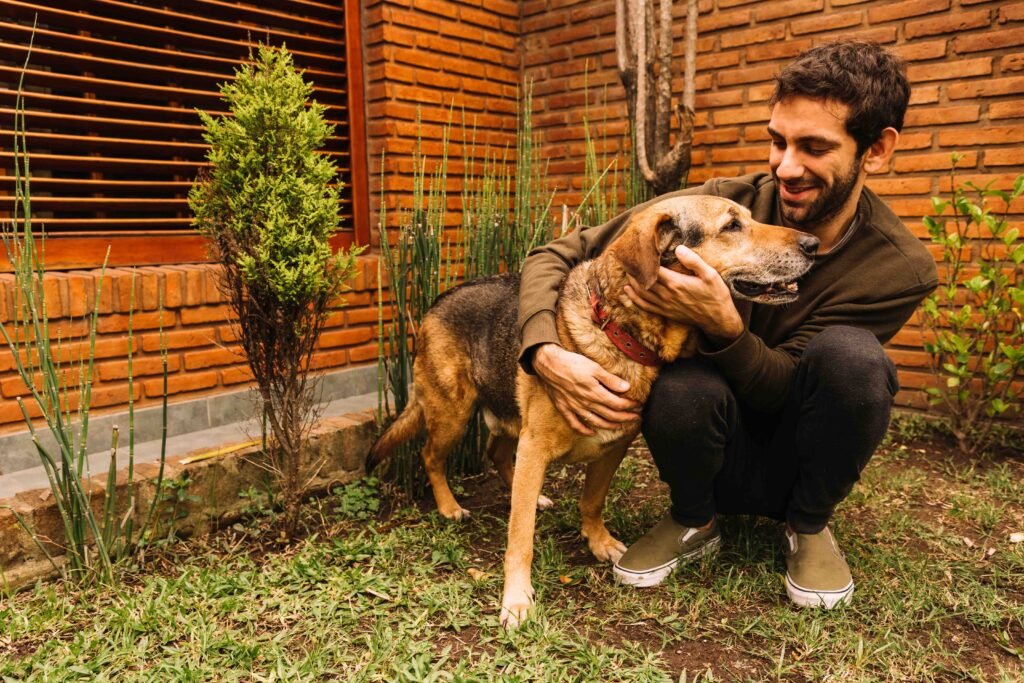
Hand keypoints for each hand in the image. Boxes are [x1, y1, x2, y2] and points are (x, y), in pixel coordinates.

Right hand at [532, 344, 641, 434]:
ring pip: (595, 422)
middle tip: (635, 418)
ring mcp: (575, 407)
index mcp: (595, 393)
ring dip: (609, 425)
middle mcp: (586, 403)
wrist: (548, 364)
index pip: (617, 404)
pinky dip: (584, 430)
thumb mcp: (594, 367)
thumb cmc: (572, 363)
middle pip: (609, 415)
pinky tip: (591, 432)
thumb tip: (626, 388)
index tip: (638, 406)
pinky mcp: (564, 408)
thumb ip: (610, 380)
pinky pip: (575, 424)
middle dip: (624, 418)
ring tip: (619, 425)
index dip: (629, 406)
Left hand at [624, 245, 742, 342]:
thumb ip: (694, 261)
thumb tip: (678, 248)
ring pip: (641, 292)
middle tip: (627, 259)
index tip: (638, 251)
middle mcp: (667, 295)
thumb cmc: (716, 295)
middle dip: (634, 270)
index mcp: (676, 283)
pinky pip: (645, 306)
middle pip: (643, 280)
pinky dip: (634, 298)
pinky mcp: (665, 313)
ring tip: (626, 270)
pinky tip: (628, 290)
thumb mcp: (710, 275)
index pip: (653, 269)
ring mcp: (665, 305)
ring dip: (631, 281)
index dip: (643, 260)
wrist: (718, 319)